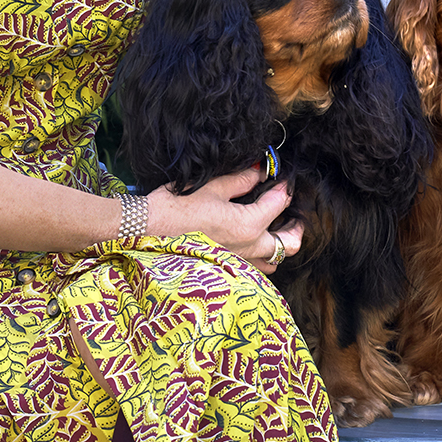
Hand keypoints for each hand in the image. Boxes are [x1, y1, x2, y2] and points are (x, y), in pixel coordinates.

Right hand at [146, 170, 304, 274]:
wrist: (146, 233)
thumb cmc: (175, 208)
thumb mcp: (211, 187)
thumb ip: (241, 179)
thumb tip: (260, 171)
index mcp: (249, 225)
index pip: (280, 204)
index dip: (284, 187)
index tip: (282, 178)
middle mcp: (249, 248)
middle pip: (290, 244)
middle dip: (296, 227)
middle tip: (294, 215)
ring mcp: (238, 263)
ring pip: (273, 261)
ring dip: (278, 246)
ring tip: (274, 230)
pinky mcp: (225, 270)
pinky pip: (254, 269)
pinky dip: (259, 258)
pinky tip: (250, 245)